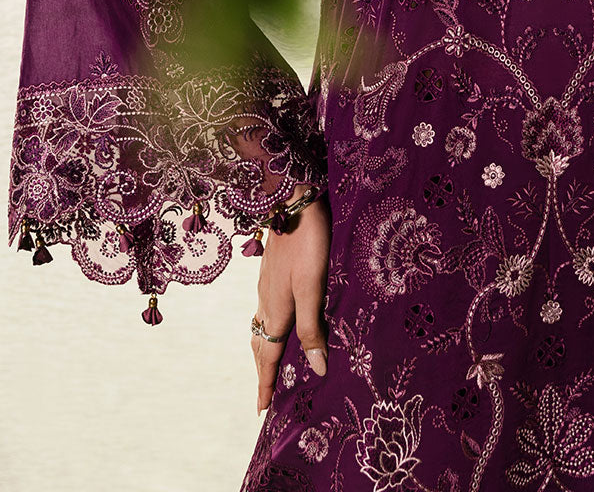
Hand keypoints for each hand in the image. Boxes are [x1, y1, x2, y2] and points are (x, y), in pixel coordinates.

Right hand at [252, 192, 329, 414]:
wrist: (293, 199)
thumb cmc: (308, 242)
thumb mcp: (314, 286)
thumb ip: (313, 326)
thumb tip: (317, 369)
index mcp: (276, 309)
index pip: (269, 356)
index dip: (266, 383)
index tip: (262, 410)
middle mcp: (266, 300)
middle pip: (260, 344)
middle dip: (262, 371)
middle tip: (266, 394)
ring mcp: (266, 284)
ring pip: (261, 325)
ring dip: (264, 349)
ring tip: (271, 363)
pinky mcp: (272, 271)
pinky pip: (265, 309)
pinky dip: (269, 326)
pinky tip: (279, 318)